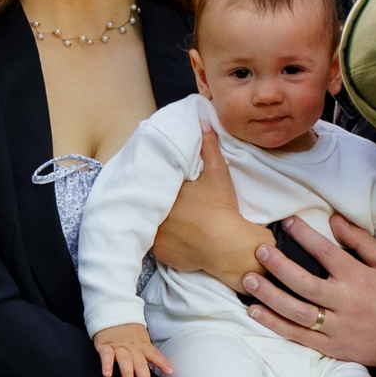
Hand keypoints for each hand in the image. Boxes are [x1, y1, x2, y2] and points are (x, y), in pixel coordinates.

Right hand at [93, 323, 173, 376]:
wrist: (111, 315)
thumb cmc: (128, 332)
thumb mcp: (141, 339)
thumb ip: (146, 353)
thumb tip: (158, 369)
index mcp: (142, 345)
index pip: (154, 354)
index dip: (162, 363)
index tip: (170, 372)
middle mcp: (132, 347)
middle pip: (140, 362)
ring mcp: (119, 346)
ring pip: (125, 360)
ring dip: (127, 373)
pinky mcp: (105, 346)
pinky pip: (106, 356)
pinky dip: (107, 365)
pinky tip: (107, 374)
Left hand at [150, 125, 274, 284]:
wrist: (228, 245)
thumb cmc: (221, 207)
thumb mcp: (217, 173)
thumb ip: (208, 147)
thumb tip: (202, 122)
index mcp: (164, 194)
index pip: (151, 186)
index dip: (152, 183)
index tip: (156, 182)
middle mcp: (154, 216)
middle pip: (147, 205)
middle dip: (151, 201)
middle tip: (158, 199)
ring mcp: (155, 238)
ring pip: (148, 225)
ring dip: (153, 221)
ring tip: (162, 218)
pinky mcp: (160, 254)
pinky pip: (156, 245)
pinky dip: (161, 240)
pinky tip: (170, 236)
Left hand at [242, 215, 375, 373]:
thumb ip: (361, 241)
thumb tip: (334, 220)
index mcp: (358, 278)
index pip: (326, 253)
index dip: (304, 235)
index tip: (286, 222)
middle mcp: (344, 302)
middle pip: (305, 283)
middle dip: (279, 266)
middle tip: (259, 250)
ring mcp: (335, 326)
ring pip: (297, 311)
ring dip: (270, 296)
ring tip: (248, 280)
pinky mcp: (329, 346)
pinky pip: (298, 335)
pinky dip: (275, 324)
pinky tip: (255, 311)